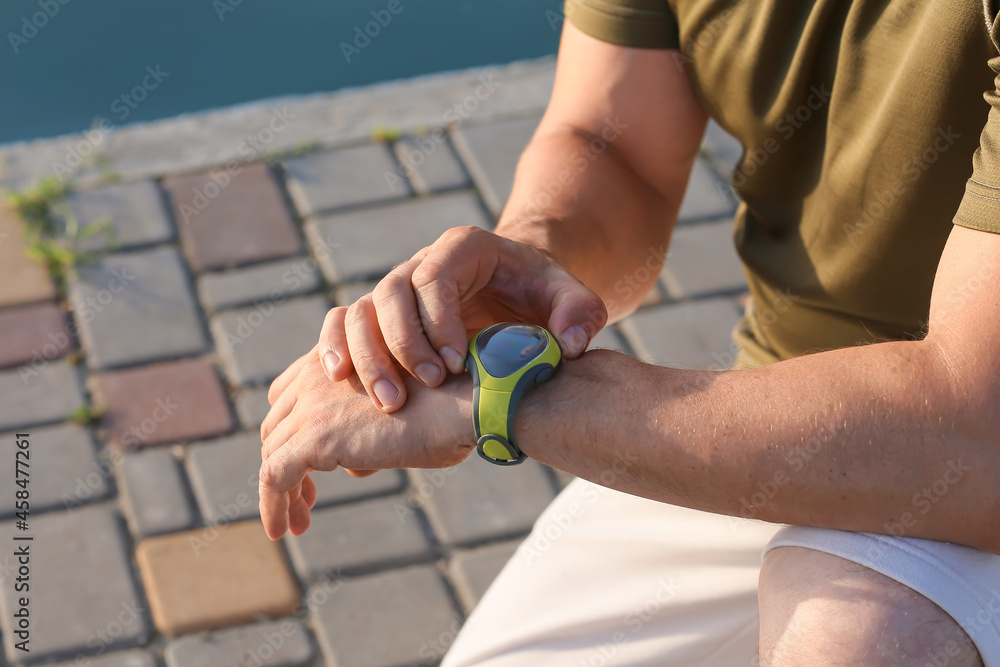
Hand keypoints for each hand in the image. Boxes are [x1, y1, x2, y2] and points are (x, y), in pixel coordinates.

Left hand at [259, 344, 472, 539]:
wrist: (465, 402)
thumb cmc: (451, 408)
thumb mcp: (403, 417)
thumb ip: (371, 434)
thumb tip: (353, 467)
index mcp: (341, 356)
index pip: (291, 394)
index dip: (293, 431)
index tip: (310, 468)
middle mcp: (318, 374)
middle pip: (278, 426)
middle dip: (286, 463)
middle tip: (306, 502)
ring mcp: (313, 405)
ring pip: (273, 453)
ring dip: (281, 492)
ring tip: (297, 523)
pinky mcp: (314, 437)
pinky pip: (275, 476)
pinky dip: (273, 506)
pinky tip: (285, 530)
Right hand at [316, 226, 606, 411]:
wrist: (519, 295)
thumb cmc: (545, 296)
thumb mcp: (574, 298)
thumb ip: (581, 314)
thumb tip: (569, 344)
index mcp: (464, 248)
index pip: (435, 276)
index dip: (438, 319)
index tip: (456, 364)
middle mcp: (422, 264)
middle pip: (390, 293)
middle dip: (403, 344)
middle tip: (426, 387)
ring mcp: (397, 290)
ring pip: (360, 310)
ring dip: (368, 356)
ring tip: (389, 402)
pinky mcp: (381, 317)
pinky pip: (343, 324)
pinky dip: (336, 349)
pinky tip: (340, 382)